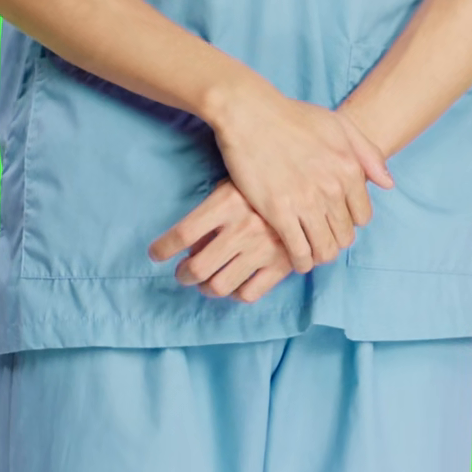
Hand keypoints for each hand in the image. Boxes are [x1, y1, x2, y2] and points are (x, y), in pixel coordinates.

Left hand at [148, 178, 315, 302]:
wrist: (316, 181)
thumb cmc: (267, 178)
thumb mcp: (235, 182)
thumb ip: (213, 211)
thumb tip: (190, 244)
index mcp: (226, 203)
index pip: (182, 234)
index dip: (162, 248)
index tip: (155, 253)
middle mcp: (242, 229)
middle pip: (197, 268)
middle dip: (182, 275)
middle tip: (182, 272)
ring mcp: (262, 249)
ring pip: (219, 286)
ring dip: (205, 288)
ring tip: (204, 282)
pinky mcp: (282, 265)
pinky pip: (249, 294)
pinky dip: (236, 293)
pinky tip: (235, 283)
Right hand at [208, 82, 393, 272]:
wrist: (250, 113)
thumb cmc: (293, 116)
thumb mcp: (339, 124)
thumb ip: (368, 153)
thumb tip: (388, 184)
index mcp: (350, 168)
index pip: (362, 216)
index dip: (349, 221)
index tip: (335, 220)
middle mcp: (333, 188)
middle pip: (345, 236)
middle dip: (335, 240)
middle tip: (321, 237)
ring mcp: (306, 202)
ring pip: (325, 249)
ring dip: (319, 254)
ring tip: (310, 250)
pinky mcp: (278, 212)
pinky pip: (299, 252)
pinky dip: (300, 261)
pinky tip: (295, 257)